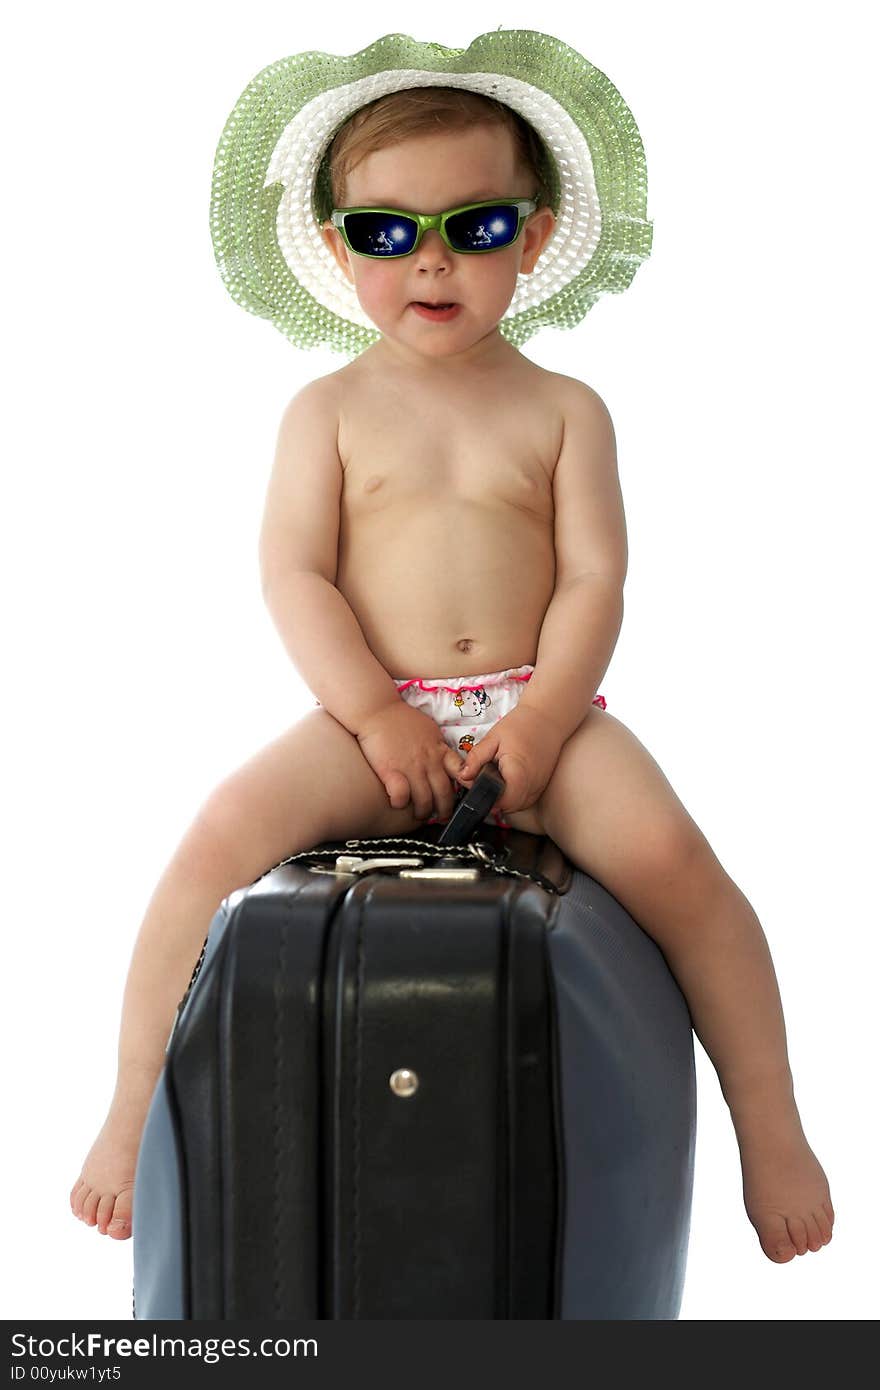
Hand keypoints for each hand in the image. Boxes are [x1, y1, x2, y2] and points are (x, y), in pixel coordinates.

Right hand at [356, 700, 465, 822]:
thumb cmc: (401, 718)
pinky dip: (400, 804)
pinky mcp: (391, 771)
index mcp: (440, 750)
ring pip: (424, 800)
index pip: (461, 773)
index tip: (464, 798)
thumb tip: (444, 758)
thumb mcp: (429, 730)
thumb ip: (438, 746)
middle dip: (445, 810)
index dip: (465, 788)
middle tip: (443, 817)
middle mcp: (429, 761)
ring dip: (422, 812)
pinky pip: (401, 796)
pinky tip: (398, 803)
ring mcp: (411, 767)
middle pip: (444, 794)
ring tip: (419, 815)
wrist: (377, 710)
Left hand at [455, 705, 563, 816]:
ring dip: (505, 798)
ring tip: (498, 776)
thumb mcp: (493, 738)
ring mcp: (539, 786)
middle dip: (494, 799)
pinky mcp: (542, 785)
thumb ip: (476, 758)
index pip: (502, 803)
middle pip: (509, 807)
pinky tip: (509, 778)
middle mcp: (532, 785)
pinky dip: (515, 793)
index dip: (486, 799)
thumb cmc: (521, 725)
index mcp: (519, 774)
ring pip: (518, 805)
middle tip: (485, 778)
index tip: (478, 785)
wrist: (547, 717)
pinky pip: (526, 798)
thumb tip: (463, 776)